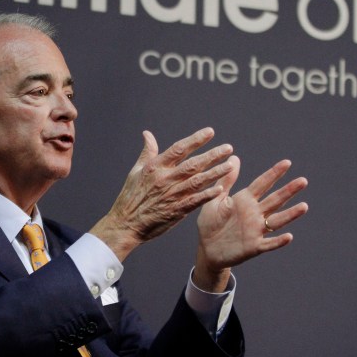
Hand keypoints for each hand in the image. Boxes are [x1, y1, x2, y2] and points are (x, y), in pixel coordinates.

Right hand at [90, 128, 234, 261]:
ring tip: (230, 165)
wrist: (125, 223)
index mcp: (155, 167)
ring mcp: (171, 195)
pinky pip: (195, 201)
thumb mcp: (136, 171)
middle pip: (193, 164)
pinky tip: (220, 188)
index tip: (210, 132)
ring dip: (215, 173)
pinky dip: (207, 194)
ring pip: (197, 181)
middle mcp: (165, 179)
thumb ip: (147, 152)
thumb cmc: (130, 196)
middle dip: (212, 155)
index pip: (179, 149)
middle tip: (228, 148)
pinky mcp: (176, 210)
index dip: (195, 139)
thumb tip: (147, 134)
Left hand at [193, 157, 308, 291]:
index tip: (287, 163)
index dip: (274, 174)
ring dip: (290, 214)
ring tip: (304, 206)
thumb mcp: (215, 200)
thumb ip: (226, 181)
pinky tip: (289, 237)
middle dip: (288, 190)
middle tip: (303, 181)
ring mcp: (256, 230)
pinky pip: (268, 244)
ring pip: (276, 221)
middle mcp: (254, 213)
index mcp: (244, 200)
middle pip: (274, 200)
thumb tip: (234, 157)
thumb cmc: (210, 223)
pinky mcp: (253, 247)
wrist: (207, 249)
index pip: (262, 184)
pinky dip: (278, 241)